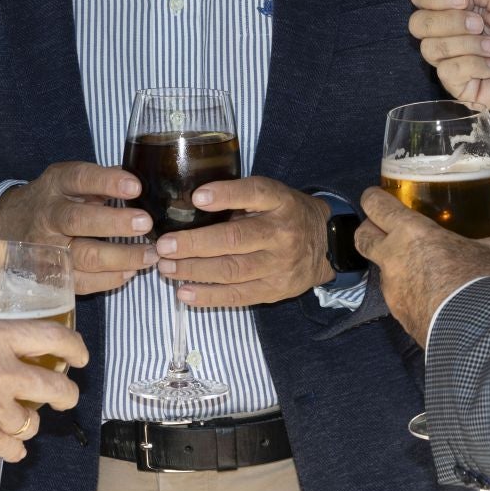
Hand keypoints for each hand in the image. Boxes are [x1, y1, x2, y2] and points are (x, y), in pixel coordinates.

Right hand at [0, 162, 157, 293]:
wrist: (11, 224)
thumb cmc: (55, 199)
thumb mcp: (71, 180)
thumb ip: (103, 179)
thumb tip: (145, 177)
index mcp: (56, 185)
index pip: (80, 178)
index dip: (107, 181)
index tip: (135, 186)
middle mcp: (48, 216)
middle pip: (78, 220)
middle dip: (115, 223)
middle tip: (146, 223)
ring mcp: (46, 248)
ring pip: (83, 256)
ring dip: (121, 257)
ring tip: (150, 254)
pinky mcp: (50, 275)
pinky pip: (82, 282)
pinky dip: (109, 279)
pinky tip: (131, 271)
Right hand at [0, 317, 87, 461]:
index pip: (52, 337)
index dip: (73, 346)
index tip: (78, 355)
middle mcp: (5, 373)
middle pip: (56, 387)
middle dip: (67, 395)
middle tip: (65, 396)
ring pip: (33, 422)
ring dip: (28, 423)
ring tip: (18, 421)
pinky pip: (13, 449)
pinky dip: (13, 449)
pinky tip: (7, 446)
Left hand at [155, 176, 331, 307]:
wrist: (326, 246)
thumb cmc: (285, 214)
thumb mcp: (272, 195)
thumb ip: (240, 199)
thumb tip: (190, 204)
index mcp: (280, 201)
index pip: (254, 193)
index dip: (226, 195)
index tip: (197, 197)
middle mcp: (282, 233)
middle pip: (235, 239)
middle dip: (194, 244)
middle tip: (163, 246)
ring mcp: (280, 265)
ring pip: (232, 270)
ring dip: (194, 270)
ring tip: (166, 268)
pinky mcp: (275, 290)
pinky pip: (238, 296)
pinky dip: (208, 296)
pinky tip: (184, 293)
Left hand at [354, 186, 489, 346]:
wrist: (479, 334)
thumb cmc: (484, 284)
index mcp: (411, 233)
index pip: (375, 206)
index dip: (373, 197)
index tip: (378, 195)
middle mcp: (393, 259)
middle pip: (361, 236)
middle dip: (369, 229)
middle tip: (385, 227)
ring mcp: (393, 291)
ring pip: (380, 269)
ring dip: (392, 264)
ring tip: (418, 266)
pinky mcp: (399, 316)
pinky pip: (397, 296)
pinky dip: (407, 291)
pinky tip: (429, 294)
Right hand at [409, 0, 489, 115]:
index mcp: (460, 7)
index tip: (464, 0)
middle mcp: (452, 32)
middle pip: (417, 24)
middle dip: (449, 22)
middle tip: (480, 25)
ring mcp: (454, 60)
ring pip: (430, 48)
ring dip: (466, 44)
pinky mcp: (460, 86)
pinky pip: (448, 72)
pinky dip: (474, 66)